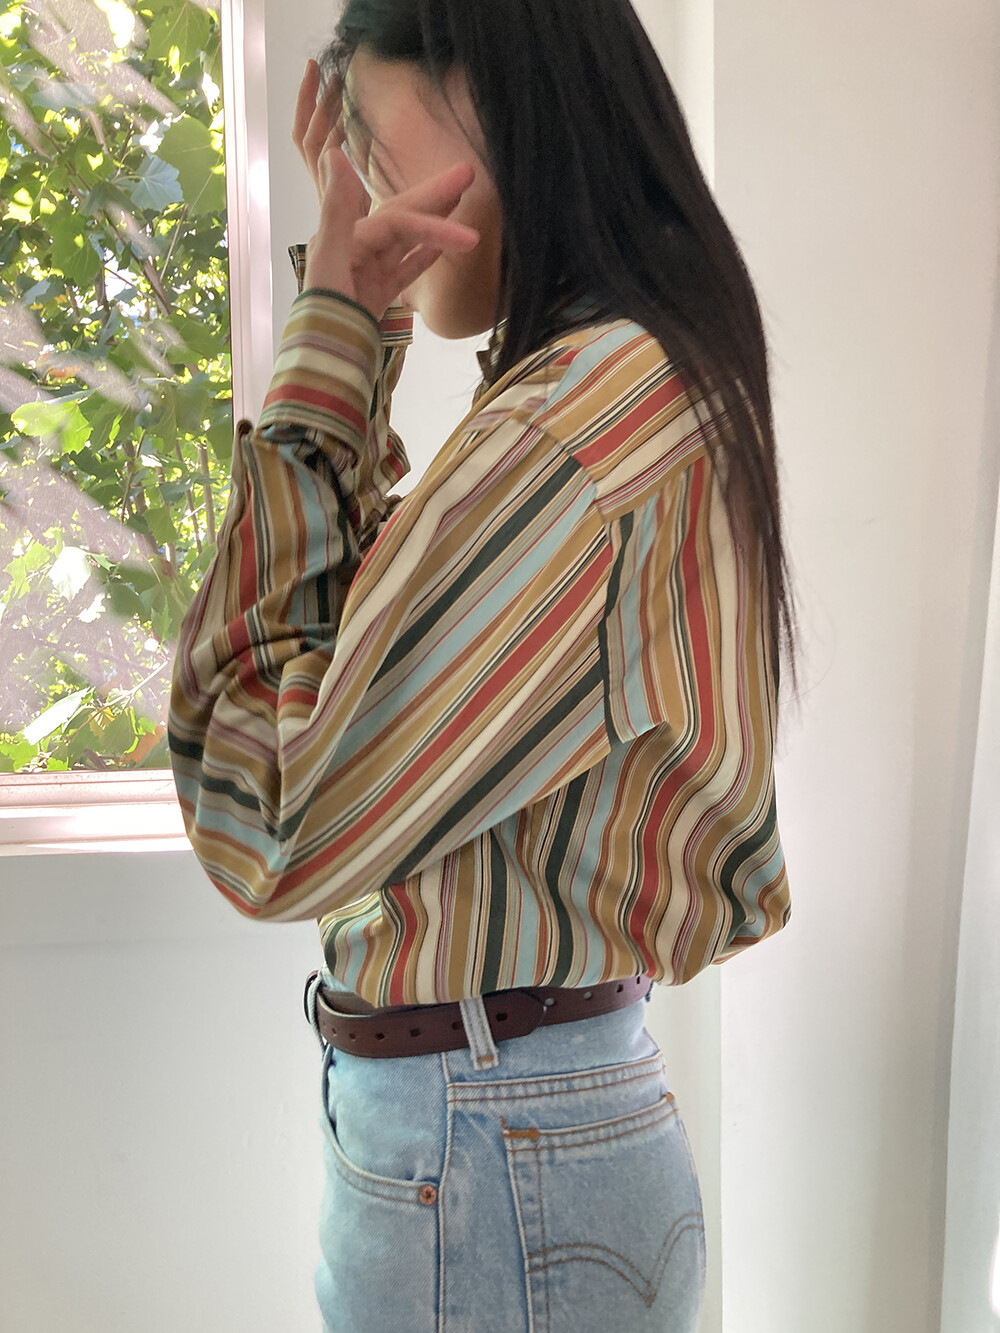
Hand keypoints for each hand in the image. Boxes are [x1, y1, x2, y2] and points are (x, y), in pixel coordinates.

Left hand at [291, 60, 479, 321]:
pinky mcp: (377, 295)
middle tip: (469, 172)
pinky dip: (423, 255)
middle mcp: (358, 248)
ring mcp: (369, 272)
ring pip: (407, 240)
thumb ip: (337, 209)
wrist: (324, 360)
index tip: (468, 222)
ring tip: (460, 200)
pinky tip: (443, 246)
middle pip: (403, 218)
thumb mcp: (328, 259)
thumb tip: (337, 155)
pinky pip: (404, 269)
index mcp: (348, 238)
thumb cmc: (326, 314)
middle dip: (435, 197)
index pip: (398, 220)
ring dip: (434, 221)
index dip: (432, 217)